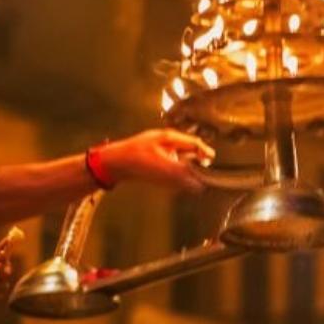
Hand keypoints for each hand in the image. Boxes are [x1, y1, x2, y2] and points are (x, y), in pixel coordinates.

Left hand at [97, 129, 214, 192]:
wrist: (111, 163)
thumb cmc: (135, 160)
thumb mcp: (163, 168)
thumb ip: (182, 176)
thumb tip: (199, 185)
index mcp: (170, 138)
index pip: (194, 143)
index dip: (205, 152)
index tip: (212, 160)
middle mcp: (165, 141)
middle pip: (187, 150)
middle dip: (195, 163)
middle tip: (201, 175)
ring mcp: (157, 148)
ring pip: (177, 158)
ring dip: (183, 170)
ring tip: (187, 182)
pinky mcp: (150, 158)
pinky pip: (167, 164)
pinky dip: (172, 173)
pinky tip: (171, 182)